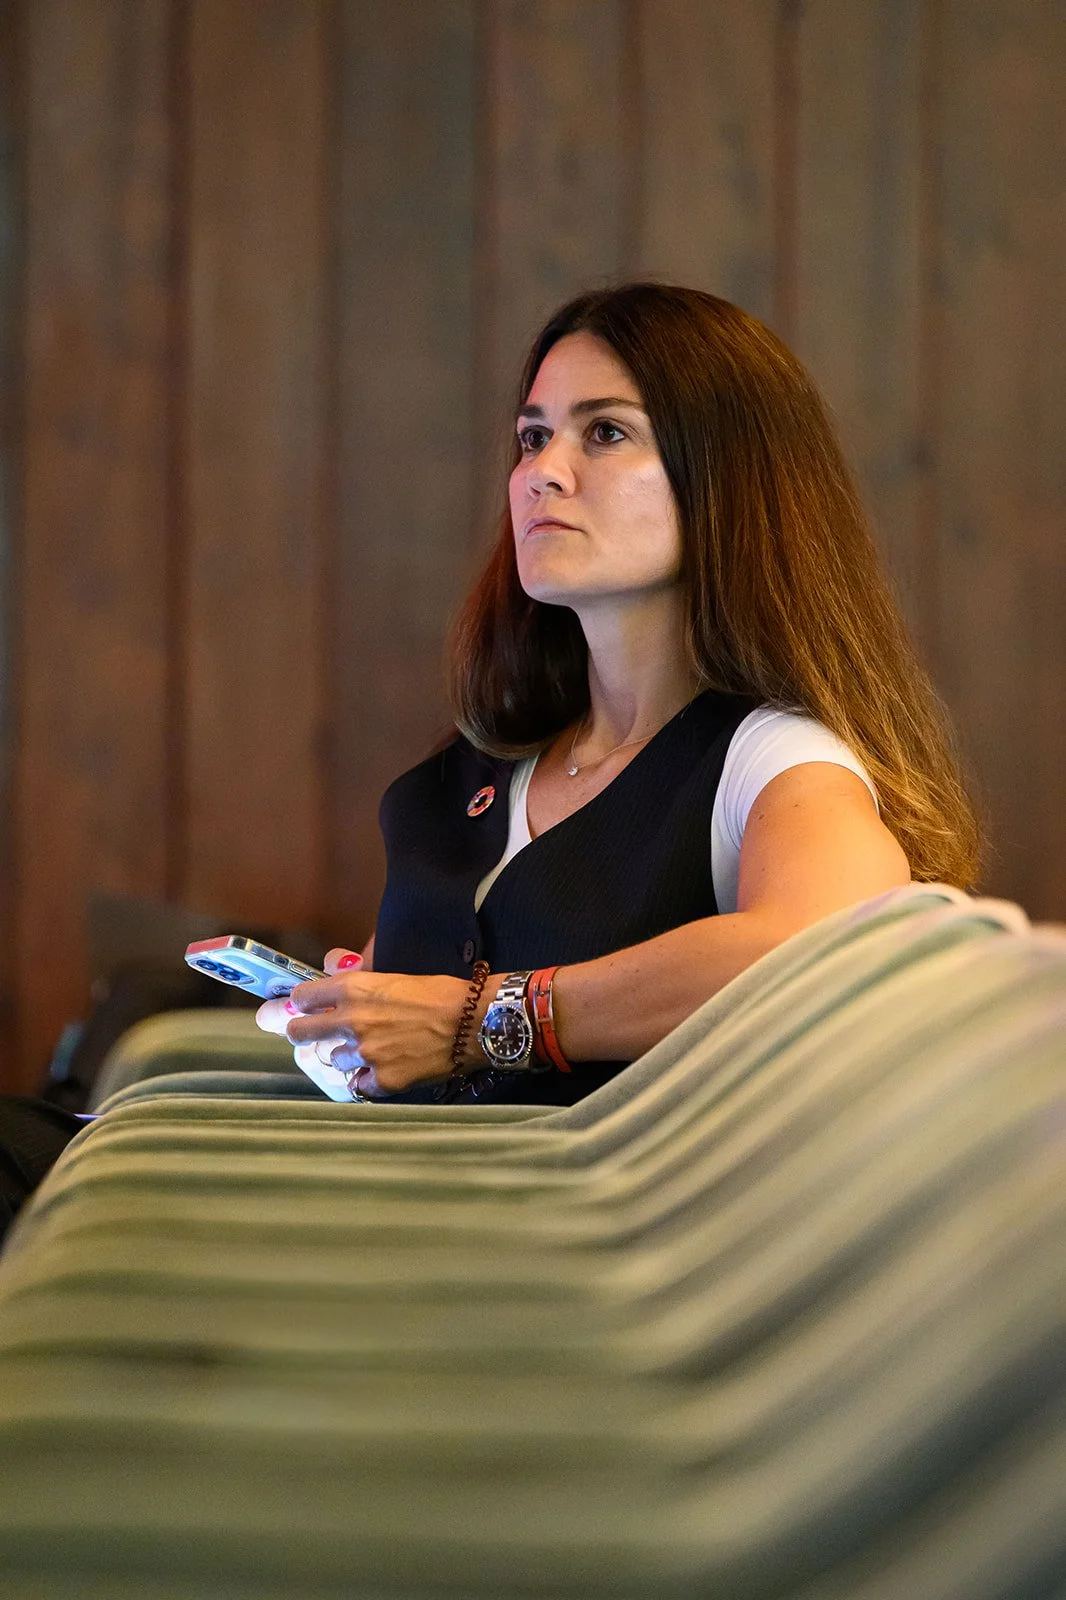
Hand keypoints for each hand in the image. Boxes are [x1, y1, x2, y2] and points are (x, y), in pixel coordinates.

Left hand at [256, 948, 476, 1096]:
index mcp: (354, 989)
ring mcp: (366, 1054)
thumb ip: (357, 976)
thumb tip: (331, 965)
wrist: (474, 1021)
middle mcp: (352, 1022)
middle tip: (310, 1034)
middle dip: (302, 1032)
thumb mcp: (394, 975)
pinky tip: (384, 1069)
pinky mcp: (383, 1080)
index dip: (302, 1002)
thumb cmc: (439, 992)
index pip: (302, 997)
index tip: (305, 1006)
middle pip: (299, 1032)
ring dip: (348, 1055)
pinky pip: (360, 1085)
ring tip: (371, 1049)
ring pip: (335, 1059)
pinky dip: (369, 1079)